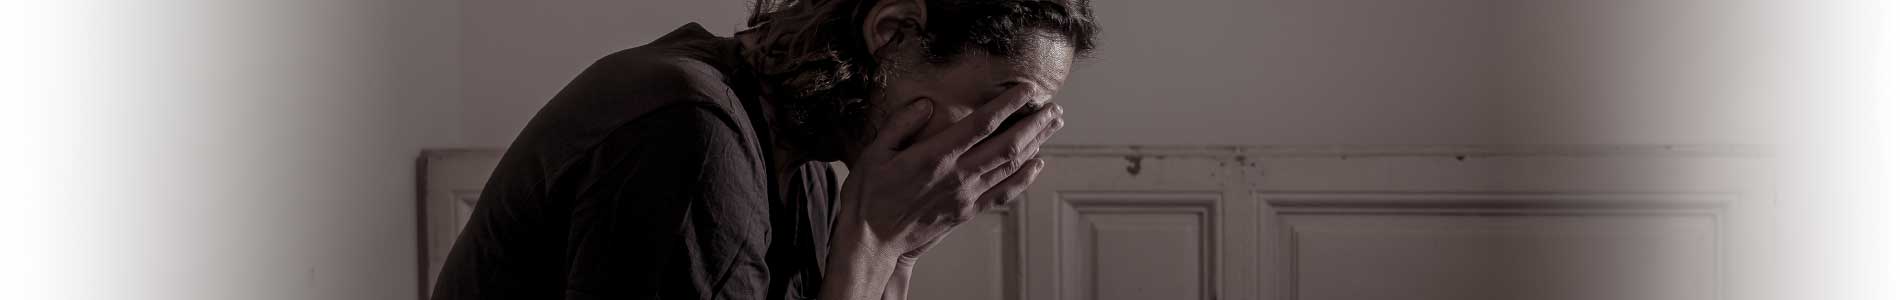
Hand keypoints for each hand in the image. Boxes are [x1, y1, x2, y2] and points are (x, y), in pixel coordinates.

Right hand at [837, 84, 1064, 256]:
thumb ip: (900, 123)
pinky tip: (1036, 164)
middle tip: (1054, 108)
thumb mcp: (874, 152)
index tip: (1027, 89)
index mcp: (935, 155)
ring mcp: (965, 196)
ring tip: (1052, 127)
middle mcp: (957, 175)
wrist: (871, 241)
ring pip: (1011, 167)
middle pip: (1007, 145)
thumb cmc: (869, 195)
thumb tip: (925, 103)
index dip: (1008, 104)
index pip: (982, 123)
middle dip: (1035, 124)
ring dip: (1036, 145)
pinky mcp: (967, 212)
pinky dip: (1025, 177)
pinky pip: (1004, 192)